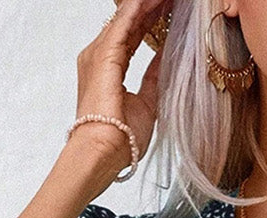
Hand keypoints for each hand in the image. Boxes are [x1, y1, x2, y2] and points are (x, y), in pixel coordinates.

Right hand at [71, 0, 169, 168]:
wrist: (104, 153)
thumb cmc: (121, 139)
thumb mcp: (147, 103)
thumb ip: (153, 77)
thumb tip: (164, 59)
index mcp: (107, 69)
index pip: (131, 36)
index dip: (150, 20)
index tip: (168, 9)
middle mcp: (99, 58)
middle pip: (127, 23)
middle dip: (149, 8)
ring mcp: (98, 54)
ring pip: (125, 19)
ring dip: (146, 5)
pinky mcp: (103, 56)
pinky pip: (123, 24)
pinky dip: (139, 9)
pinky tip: (152, 0)